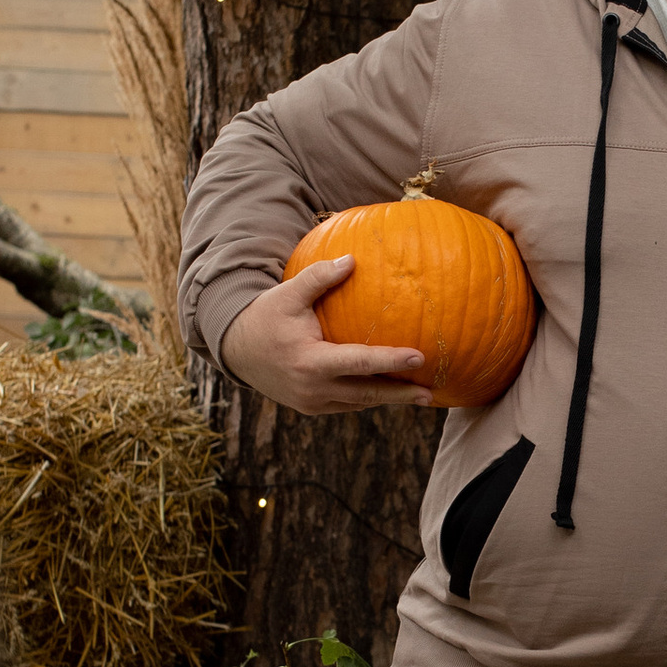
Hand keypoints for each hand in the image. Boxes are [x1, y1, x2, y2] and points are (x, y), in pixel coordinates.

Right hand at [221, 257, 429, 413]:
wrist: (235, 350)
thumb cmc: (265, 316)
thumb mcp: (288, 293)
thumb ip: (319, 277)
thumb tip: (353, 259)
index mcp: (310, 362)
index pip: (359, 362)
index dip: (390, 360)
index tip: (419, 357)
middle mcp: (312, 388)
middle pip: (366, 394)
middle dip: (400, 395)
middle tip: (430, 394)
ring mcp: (311, 402)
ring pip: (358, 403)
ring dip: (387, 399)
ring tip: (419, 395)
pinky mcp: (311, 407)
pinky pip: (346, 404)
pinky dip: (368, 398)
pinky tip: (389, 390)